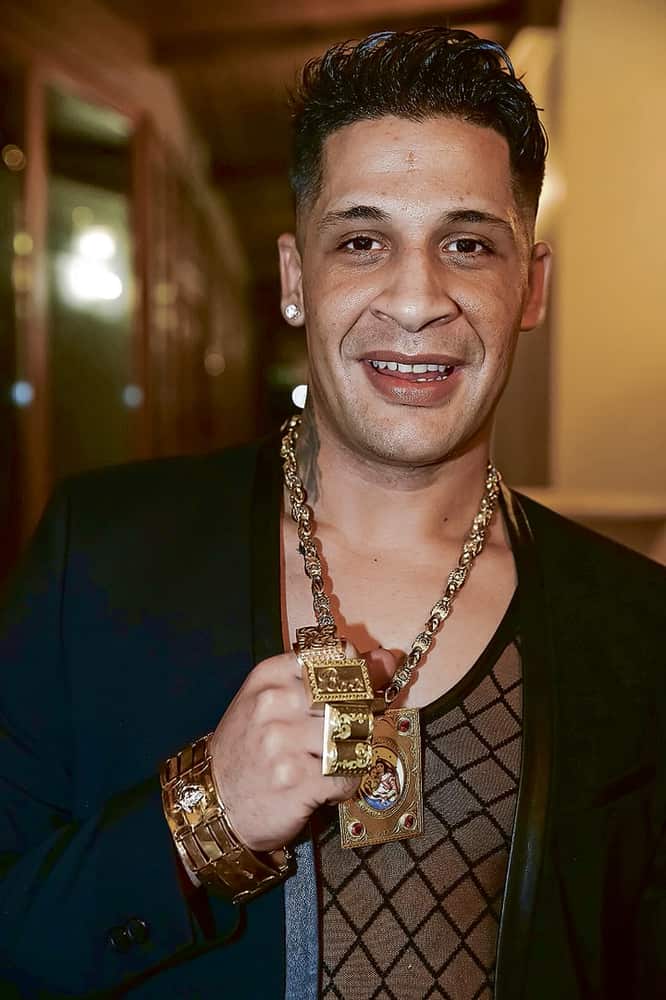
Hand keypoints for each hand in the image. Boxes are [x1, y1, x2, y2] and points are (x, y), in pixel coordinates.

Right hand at [208, 643, 395, 851]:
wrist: (214, 802)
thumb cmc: (249, 749)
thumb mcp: (276, 702)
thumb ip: (331, 677)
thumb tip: (387, 659)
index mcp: (270, 677)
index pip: (335, 658)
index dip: (356, 676)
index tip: (355, 692)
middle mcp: (274, 704)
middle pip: (349, 698)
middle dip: (356, 719)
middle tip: (341, 736)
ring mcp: (284, 742)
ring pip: (352, 736)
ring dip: (350, 755)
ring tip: (329, 763)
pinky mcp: (296, 780)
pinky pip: (347, 775)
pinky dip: (344, 785)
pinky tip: (325, 787)